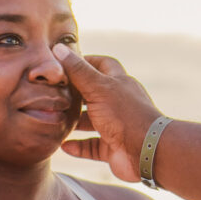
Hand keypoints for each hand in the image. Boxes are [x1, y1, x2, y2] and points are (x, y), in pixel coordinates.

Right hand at [53, 45, 161, 182]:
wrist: (146, 151)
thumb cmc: (124, 114)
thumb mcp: (98, 87)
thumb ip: (77, 70)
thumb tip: (58, 48)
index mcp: (119, 83)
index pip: (102, 65)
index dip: (85, 62)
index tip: (64, 63)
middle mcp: (118, 103)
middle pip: (93, 94)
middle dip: (75, 94)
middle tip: (53, 94)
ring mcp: (116, 126)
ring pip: (91, 122)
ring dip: (74, 122)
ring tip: (54, 119)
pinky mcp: (113, 147)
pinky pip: (92, 146)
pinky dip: (78, 146)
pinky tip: (64, 145)